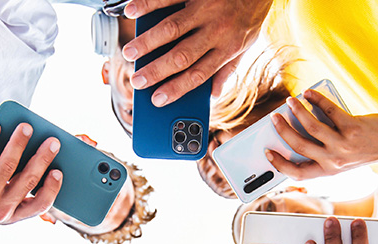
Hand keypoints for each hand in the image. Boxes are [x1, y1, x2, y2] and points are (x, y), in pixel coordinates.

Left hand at [0, 122, 62, 233]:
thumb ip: (6, 192)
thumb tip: (23, 158)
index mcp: (8, 217)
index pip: (39, 206)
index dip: (52, 189)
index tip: (59, 171)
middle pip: (28, 181)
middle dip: (43, 158)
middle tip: (52, 141)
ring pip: (8, 167)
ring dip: (19, 144)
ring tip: (25, 127)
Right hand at [122, 0, 273, 105]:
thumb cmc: (248, 16)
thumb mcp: (246, 46)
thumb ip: (227, 69)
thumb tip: (212, 95)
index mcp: (226, 49)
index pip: (198, 75)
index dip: (176, 89)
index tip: (156, 100)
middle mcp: (215, 30)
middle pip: (181, 55)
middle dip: (157, 70)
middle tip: (137, 80)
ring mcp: (204, 9)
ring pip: (172, 28)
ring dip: (148, 41)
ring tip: (129, 52)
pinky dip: (149, 4)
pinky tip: (133, 11)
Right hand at [266, 91, 377, 178]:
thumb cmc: (367, 148)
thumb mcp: (342, 159)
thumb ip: (322, 151)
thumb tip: (297, 129)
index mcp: (329, 171)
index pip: (297, 173)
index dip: (279, 164)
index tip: (268, 152)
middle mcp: (334, 161)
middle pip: (299, 146)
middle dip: (282, 130)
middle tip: (274, 119)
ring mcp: (343, 145)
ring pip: (310, 128)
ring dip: (297, 112)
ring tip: (290, 102)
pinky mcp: (352, 128)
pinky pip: (328, 111)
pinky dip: (316, 100)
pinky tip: (310, 93)